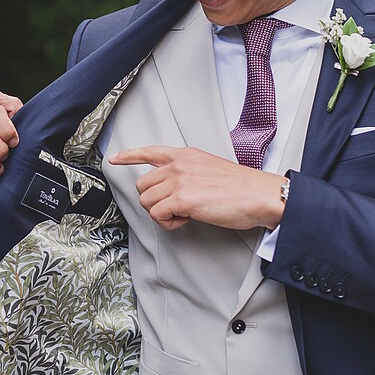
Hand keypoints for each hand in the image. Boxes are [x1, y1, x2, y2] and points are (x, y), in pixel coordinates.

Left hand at [108, 146, 285, 231]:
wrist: (258, 195)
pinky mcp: (182, 199)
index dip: (129, 156)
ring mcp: (179, 181)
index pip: (150, 151)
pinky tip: (186, 220)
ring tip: (185, 214)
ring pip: (147, 202)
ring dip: (162, 214)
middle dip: (154, 201)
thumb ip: (188, 173)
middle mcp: (178, 165)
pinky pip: (157, 215)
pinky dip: (169, 223)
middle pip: (143, 185)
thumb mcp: (209, 168)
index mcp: (186, 155)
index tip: (116, 159)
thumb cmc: (241, 188)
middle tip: (176, 208)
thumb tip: (175, 189)